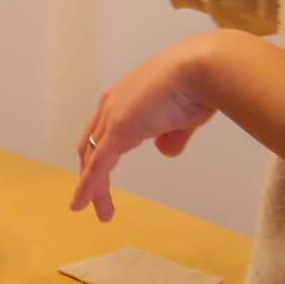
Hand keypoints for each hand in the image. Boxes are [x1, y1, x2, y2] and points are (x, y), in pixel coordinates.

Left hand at [70, 35, 224, 220]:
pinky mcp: (118, 131)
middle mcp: (111, 106)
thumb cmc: (199, 88)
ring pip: (93, 160)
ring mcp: (112, 117)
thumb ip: (171, 135)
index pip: (102, 133)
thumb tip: (165, 152)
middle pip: (92, 147)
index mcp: (125, 99)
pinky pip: (97, 166)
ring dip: (93, 188)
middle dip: (91, 175)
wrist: (202, 69)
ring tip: (101, 213)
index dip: (99, 156)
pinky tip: (82, 205)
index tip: (100, 178)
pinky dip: (88, 187)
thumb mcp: (184, 118)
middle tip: (94, 200)